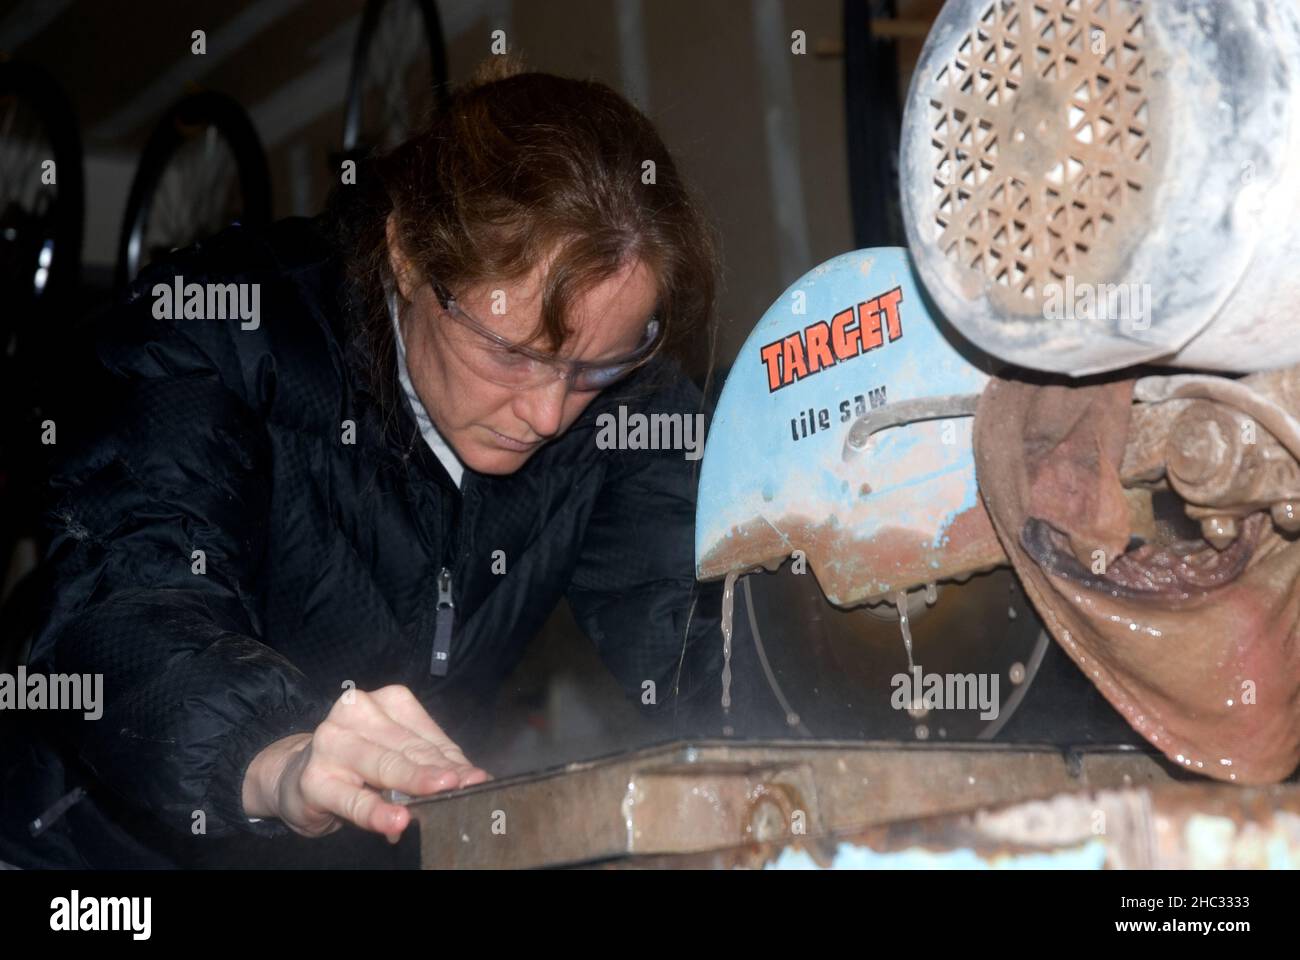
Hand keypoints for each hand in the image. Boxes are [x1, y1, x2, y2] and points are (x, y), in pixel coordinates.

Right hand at [241, 685, 489, 842]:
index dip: (454, 760)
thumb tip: (472, 780)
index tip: (477, 779)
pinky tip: (396, 822)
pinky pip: (353, 798)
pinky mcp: (314, 777)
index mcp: (386, 702)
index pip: (428, 734)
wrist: (296, 776)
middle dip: (439, 771)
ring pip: (384, 765)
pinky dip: (376, 812)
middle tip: (464, 787)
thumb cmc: (358, 764)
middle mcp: (357, 712)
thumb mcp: (396, 756)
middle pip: (409, 747)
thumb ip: (430, 764)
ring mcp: (332, 741)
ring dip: (413, 783)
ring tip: (439, 796)